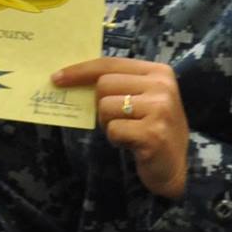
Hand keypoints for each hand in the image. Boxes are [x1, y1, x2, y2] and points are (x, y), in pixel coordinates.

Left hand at [53, 56, 189, 199]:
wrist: (173, 168)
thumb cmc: (150, 129)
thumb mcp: (140, 99)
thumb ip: (117, 85)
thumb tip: (71, 77)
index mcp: (158, 71)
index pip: (110, 63)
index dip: (81, 70)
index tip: (57, 78)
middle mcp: (162, 86)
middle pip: (104, 84)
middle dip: (101, 105)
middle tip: (118, 120)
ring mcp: (160, 109)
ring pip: (105, 107)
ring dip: (109, 124)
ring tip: (128, 132)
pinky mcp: (153, 133)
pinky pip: (113, 130)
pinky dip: (116, 139)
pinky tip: (133, 144)